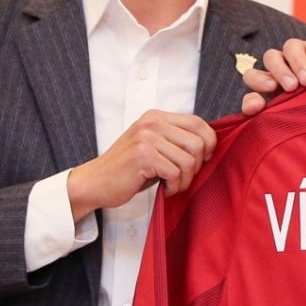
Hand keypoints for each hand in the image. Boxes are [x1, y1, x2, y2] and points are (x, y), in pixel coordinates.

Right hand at [67, 110, 215, 220]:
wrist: (95, 182)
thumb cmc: (128, 168)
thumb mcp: (153, 145)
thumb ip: (176, 140)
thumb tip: (209, 146)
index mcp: (157, 117)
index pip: (199, 123)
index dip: (209, 142)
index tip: (204, 159)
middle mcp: (153, 123)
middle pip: (198, 143)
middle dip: (197, 166)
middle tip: (183, 177)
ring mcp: (147, 138)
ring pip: (189, 160)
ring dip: (185, 180)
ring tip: (173, 185)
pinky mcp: (143, 156)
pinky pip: (175, 173)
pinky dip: (175, 186)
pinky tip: (165, 189)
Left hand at [240, 33, 305, 115]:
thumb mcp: (292, 114)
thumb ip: (269, 113)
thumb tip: (253, 107)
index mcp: (272, 81)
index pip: (253, 76)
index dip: (255, 83)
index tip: (264, 98)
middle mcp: (285, 64)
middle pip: (271, 57)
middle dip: (279, 71)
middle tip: (291, 87)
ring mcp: (304, 52)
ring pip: (291, 46)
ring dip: (297, 62)